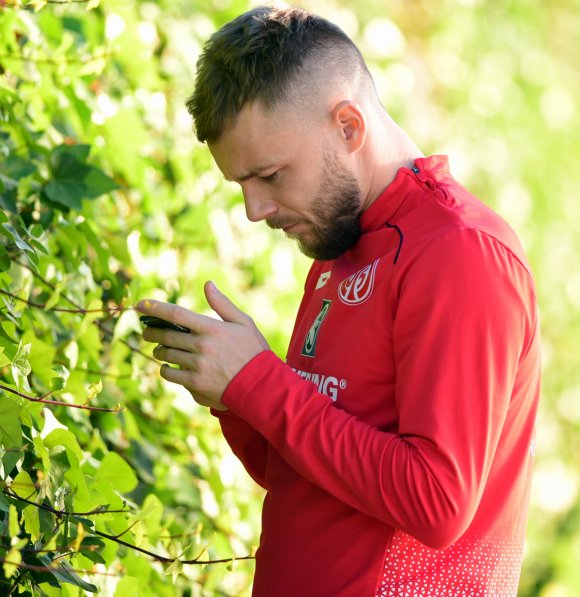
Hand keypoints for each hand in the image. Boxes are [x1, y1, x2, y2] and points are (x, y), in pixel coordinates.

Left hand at [136, 281, 269, 409]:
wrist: (261, 385)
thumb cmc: (254, 351)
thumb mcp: (244, 323)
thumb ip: (223, 304)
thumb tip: (207, 284)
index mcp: (211, 328)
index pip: (176, 314)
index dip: (155, 308)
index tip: (140, 305)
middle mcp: (201, 346)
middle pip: (165, 335)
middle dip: (152, 332)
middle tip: (147, 331)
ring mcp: (197, 366)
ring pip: (166, 355)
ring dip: (159, 350)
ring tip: (160, 349)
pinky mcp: (195, 383)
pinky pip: (170, 375)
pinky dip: (165, 369)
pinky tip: (168, 367)